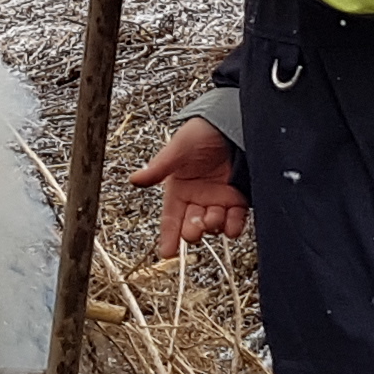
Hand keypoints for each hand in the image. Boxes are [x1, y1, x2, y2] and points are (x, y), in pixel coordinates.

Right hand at [132, 116, 248, 258]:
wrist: (235, 120)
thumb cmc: (203, 131)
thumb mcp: (178, 148)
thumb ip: (159, 167)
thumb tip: (135, 179)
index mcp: (179, 188)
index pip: (171, 218)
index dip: (168, 236)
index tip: (167, 253)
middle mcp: (197, 197)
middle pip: (192, 224)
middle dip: (192, 230)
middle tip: (193, 229)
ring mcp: (218, 198)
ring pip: (213, 224)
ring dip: (213, 225)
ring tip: (213, 216)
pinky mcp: (238, 198)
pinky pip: (235, 219)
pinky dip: (234, 224)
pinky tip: (232, 223)